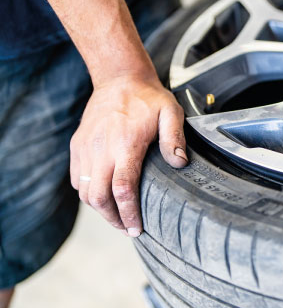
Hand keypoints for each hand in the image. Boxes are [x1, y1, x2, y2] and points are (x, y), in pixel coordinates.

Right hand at [70, 73, 187, 236]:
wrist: (118, 78)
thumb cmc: (148, 98)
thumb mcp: (171, 112)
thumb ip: (175, 139)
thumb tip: (181, 163)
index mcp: (125, 144)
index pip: (122, 189)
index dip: (129, 214)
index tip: (138, 229)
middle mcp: (101, 149)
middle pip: (99, 198)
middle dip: (114, 219)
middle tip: (130, 229)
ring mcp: (85, 148)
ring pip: (85, 192)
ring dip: (100, 210)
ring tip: (119, 217)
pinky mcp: (77, 146)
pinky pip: (77, 180)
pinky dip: (89, 194)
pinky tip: (105, 197)